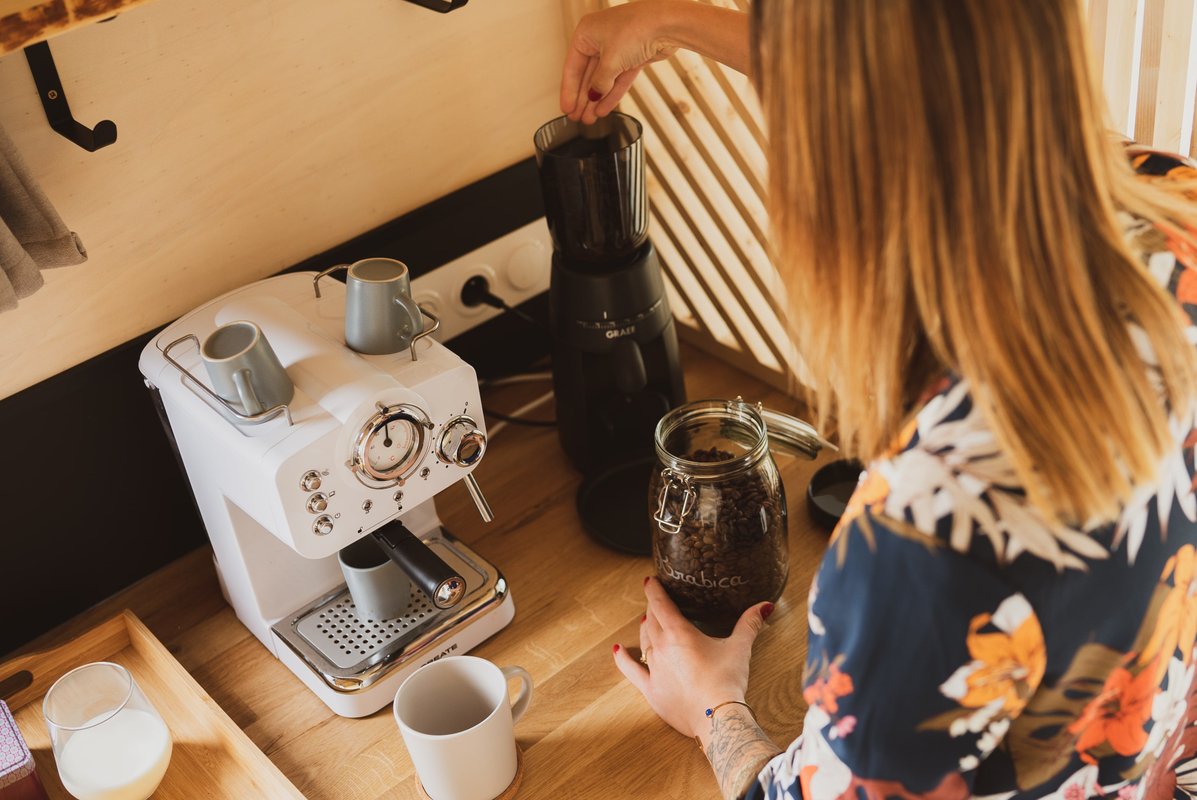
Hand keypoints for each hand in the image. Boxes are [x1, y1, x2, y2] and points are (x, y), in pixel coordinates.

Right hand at [561, 1, 681, 123]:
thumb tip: (594, 95)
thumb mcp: (610, 61)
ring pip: (603, 79)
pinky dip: (612, 94)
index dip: (569, 90)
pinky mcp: (633, 57)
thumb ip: (599, 83)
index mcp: (587, 33)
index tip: (567, 108)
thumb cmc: (637, 28)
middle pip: (587, 75)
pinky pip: (618, 79)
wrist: (667, 24)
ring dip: (597, 100)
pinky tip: (603, 108)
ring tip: (589, 118)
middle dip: (583, 98)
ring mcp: (617, 48)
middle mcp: (600, 38)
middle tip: (577, 116)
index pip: (572, 67)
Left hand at [613, 577, 773, 742]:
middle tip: (655, 600)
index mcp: (679, 633)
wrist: (716, 718)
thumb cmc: (726, 681)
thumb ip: (749, 624)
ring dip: (644, 628)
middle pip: (651, 620)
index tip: (650, 581)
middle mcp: (661, 647)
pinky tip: (618, 650)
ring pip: (643, 641)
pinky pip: (631, 670)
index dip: (654, 590)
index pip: (661, 604)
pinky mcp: (651, 689)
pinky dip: (623, 659)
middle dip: (652, 608)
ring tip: (646, 620)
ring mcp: (653, 668)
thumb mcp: (739, 648)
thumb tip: (764, 606)